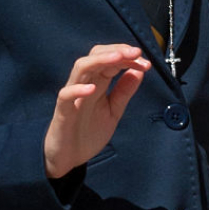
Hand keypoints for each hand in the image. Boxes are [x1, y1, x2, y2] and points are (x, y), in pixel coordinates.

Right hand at [44, 44, 150, 179]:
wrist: (69, 158)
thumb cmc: (88, 133)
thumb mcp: (113, 111)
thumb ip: (124, 92)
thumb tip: (139, 71)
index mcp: (97, 83)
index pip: (111, 61)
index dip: (128, 58)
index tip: (145, 63)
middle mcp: (84, 84)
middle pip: (95, 56)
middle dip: (116, 51)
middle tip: (136, 52)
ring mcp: (73, 97)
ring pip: (81, 68)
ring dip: (100, 60)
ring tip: (118, 58)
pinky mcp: (63, 112)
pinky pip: (66, 96)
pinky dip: (77, 89)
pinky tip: (92, 89)